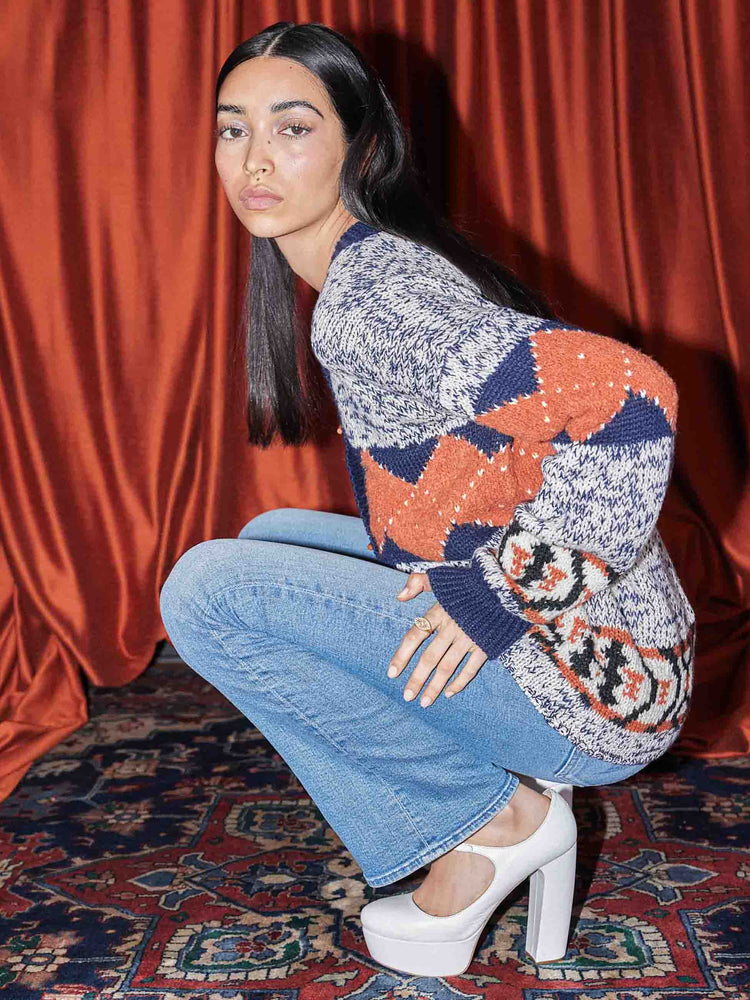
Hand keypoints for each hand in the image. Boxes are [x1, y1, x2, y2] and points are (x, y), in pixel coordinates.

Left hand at [389, 572, 487, 705]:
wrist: (506, 585)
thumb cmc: (471, 581)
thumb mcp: (443, 576)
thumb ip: (418, 582)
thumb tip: (399, 597)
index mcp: (439, 612)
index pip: (415, 636)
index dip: (402, 655)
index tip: (392, 673)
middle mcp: (451, 627)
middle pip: (429, 658)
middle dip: (417, 679)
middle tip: (407, 696)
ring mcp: (469, 638)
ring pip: (447, 667)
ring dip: (434, 687)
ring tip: (424, 702)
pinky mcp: (486, 645)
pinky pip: (471, 668)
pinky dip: (460, 682)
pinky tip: (449, 693)